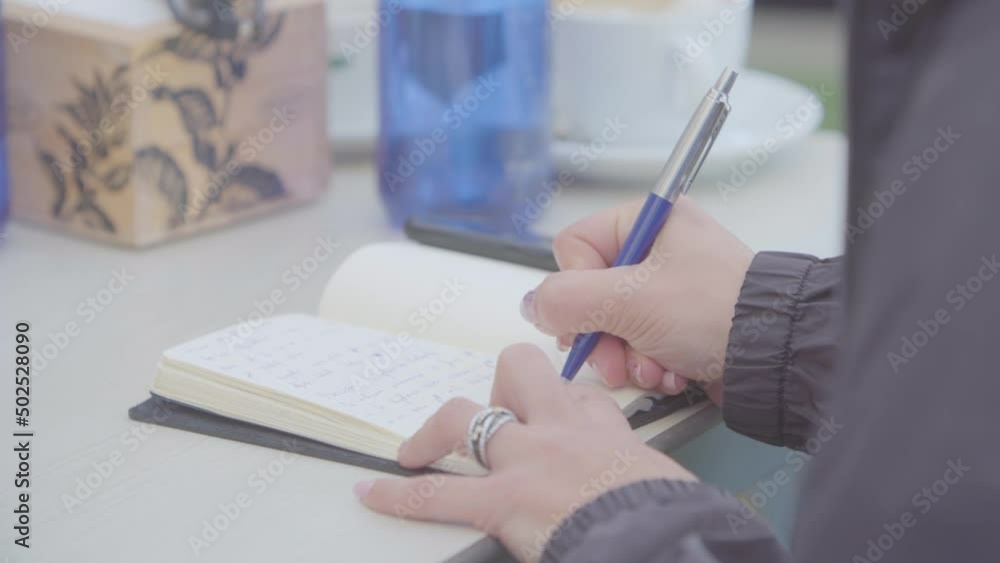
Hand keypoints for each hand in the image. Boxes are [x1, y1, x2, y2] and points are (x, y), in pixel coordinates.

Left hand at [355, 344, 695, 561]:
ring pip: (466, 417)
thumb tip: (640, 490)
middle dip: (497, 386)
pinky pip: (437, 494)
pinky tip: (373, 494)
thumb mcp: (665, 483)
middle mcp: (561, 430)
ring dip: (438, 431)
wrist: (666, 543)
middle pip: (518, 372)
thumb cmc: (674, 522)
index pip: (576, 393)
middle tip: (490, 415)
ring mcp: (527, 460)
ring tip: (417, 448)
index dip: (557, 401)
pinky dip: (399, 496)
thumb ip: (638, 474)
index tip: (550, 415)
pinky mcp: (502, 502)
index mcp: (606, 429)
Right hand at [520, 196, 752, 403]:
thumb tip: (534, 305)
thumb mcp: (630, 299)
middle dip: (603, 336)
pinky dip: (649, 365)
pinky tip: (670, 373)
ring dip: (627, 357)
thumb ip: (566, 300)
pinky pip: (640, 344)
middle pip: (591, 293)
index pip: (575, 246)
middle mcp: (657, 251)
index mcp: (649, 221)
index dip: (577, 287)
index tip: (596, 314)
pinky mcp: (679, 324)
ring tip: (653, 369)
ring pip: (613, 326)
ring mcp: (668, 290)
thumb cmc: (718, 310)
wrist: (775, 355)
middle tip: (617, 358)